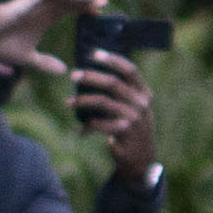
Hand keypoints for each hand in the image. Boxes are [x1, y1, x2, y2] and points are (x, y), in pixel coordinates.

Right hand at [0, 0, 99, 73]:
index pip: (69, 12)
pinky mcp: (27, 1)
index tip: (100, 15)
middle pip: (70, 2)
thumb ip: (45, 63)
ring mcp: (35, 4)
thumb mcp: (28, 59)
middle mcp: (42, 10)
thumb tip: (64, 71)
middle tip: (105, 3)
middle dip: (87, 2)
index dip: (84, 12)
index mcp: (44, 20)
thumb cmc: (1, 45)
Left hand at [69, 48, 160, 178]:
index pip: (130, 70)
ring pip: (103, 103)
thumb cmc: (132, 128)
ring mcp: (134, 118)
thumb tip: (93, 74)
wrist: (142, 159)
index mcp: (144, 93)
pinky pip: (100, 124)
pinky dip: (88, 126)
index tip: (93, 53)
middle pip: (113, 83)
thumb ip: (122, 92)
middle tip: (73, 75)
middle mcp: (141, 103)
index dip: (112, 60)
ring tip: (67, 102)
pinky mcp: (124, 133)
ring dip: (82, 101)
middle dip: (91, 77)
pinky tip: (81, 130)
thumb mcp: (134, 108)